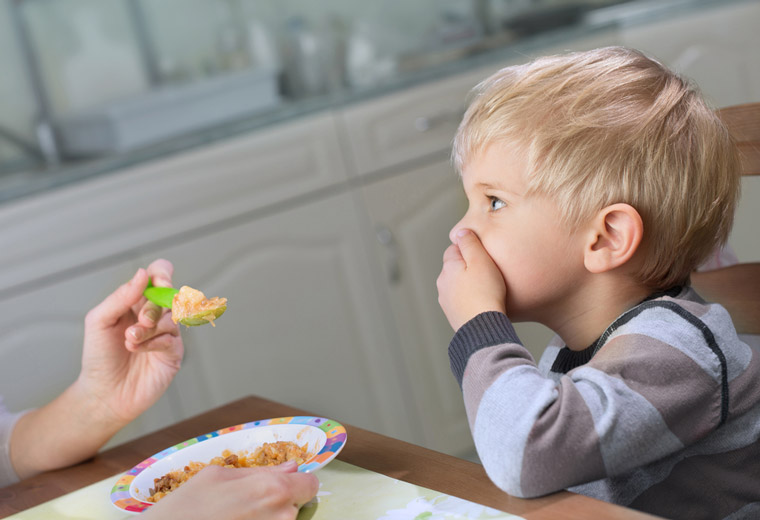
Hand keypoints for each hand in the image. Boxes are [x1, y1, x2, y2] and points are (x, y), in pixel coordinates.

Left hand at [9, 260, 183, 479]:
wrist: (103, 393)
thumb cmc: (99, 357)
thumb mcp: (100, 320)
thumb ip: (121, 296)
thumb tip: (143, 274)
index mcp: (137, 301)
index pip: (159, 275)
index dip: (163, 274)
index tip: (158, 282)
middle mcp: (155, 315)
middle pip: (169, 296)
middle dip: (153, 307)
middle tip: (140, 321)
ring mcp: (167, 334)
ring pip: (171, 318)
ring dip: (149, 328)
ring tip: (130, 341)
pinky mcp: (174, 353)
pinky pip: (172, 339)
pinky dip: (153, 342)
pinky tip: (137, 350)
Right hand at [142, 461, 318, 519]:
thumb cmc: (184, 509)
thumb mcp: (217, 476)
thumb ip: (259, 471)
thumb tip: (290, 467)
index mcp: (272, 488)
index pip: (310, 484)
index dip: (297, 482)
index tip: (285, 485)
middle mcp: (281, 515)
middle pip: (296, 505)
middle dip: (279, 502)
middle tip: (247, 505)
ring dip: (267, 518)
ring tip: (236, 517)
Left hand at [437, 229, 506, 330]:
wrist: (483, 327)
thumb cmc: (486, 293)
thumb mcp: (481, 260)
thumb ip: (470, 243)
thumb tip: (460, 231)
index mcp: (448, 267)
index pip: (454, 249)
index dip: (470, 250)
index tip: (483, 256)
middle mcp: (442, 283)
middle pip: (455, 267)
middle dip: (469, 268)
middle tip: (488, 273)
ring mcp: (445, 300)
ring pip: (457, 285)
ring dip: (468, 284)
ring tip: (487, 290)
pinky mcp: (452, 314)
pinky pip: (461, 300)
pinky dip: (469, 299)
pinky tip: (483, 303)